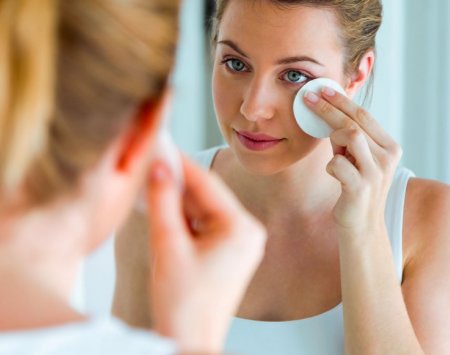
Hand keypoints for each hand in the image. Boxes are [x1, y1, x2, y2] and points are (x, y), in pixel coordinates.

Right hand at [147, 155, 265, 352]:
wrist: (189, 340)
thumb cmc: (183, 304)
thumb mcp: (167, 246)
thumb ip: (163, 201)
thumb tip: (159, 167)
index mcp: (241, 229)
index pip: (207, 184)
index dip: (180, 163)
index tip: (161, 146)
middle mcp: (248, 232)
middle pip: (208, 195)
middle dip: (179, 179)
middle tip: (154, 160)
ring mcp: (240, 242)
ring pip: (205, 208)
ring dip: (180, 197)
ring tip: (154, 180)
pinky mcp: (230, 251)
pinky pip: (206, 223)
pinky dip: (186, 215)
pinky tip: (166, 205)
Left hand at [304, 88, 401, 236]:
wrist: (362, 225)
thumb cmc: (355, 187)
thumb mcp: (357, 159)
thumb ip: (349, 139)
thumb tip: (327, 113)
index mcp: (389, 147)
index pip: (364, 115)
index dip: (342, 101)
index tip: (323, 89)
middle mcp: (387, 156)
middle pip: (355, 121)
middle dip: (329, 107)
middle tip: (309, 97)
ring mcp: (375, 172)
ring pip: (350, 135)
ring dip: (333, 138)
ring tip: (333, 149)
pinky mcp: (360, 187)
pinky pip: (337, 163)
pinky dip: (330, 165)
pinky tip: (334, 173)